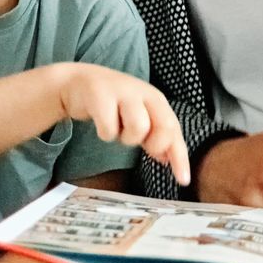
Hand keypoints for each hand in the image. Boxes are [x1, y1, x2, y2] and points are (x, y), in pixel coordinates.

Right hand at [53, 65, 189, 184]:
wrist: (78, 82)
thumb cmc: (112, 104)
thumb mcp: (138, 117)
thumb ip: (154, 135)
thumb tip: (167, 158)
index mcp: (155, 100)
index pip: (174, 129)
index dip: (180, 156)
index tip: (183, 180)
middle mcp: (143, 93)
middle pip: (164, 126)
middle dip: (155, 144)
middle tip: (142, 146)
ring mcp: (122, 92)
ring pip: (139, 127)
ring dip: (127, 138)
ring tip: (118, 130)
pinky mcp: (100, 96)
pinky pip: (109, 129)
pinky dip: (106, 133)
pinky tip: (102, 124)